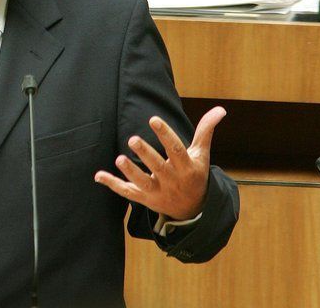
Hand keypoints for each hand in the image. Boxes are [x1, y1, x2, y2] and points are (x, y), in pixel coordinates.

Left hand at [94, 106, 225, 220]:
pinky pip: (128, 193)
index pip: (176, 150)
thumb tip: (221, 109)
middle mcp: (172, 181)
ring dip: (130, 172)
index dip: (165, 134)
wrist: (193, 210)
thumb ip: (205, 130)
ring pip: (143, 183)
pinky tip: (98, 175)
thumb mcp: (201, 154)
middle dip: (145, 154)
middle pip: (158, 167)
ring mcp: (158, 192)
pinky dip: (113, 185)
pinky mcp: (145, 199)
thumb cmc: (195, 174)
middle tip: (133, 139)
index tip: (153, 119)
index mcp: (186, 167)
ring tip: (119, 159)